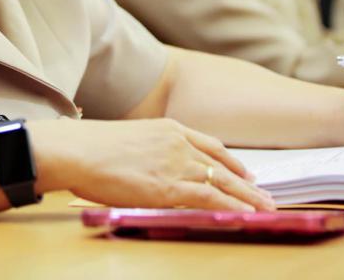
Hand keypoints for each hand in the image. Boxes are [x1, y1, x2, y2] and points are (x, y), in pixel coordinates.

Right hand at [31, 118, 275, 211]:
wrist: (77, 151)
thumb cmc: (91, 149)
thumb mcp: (130, 141)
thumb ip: (151, 153)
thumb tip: (155, 170)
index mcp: (168, 129)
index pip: (210, 146)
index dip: (232, 161)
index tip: (246, 172)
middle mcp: (179, 143)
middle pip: (223, 165)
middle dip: (247, 183)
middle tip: (266, 195)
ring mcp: (176, 164)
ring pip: (223, 183)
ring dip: (248, 197)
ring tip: (266, 208)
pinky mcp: (171, 187)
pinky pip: (211, 199)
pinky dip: (231, 207)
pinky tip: (245, 215)